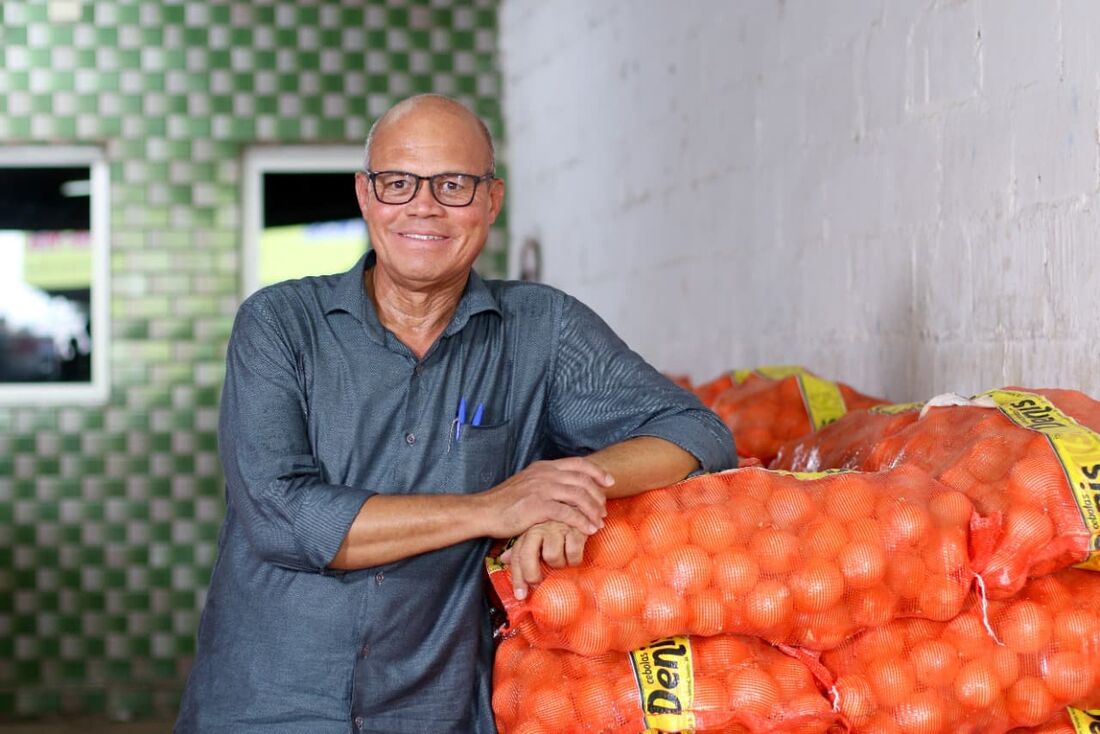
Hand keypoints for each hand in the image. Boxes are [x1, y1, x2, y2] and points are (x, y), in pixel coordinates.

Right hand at [478, 457, 612, 537]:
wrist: (484, 511)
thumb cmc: (505, 502)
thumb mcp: (527, 482)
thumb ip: (545, 481)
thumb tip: (564, 487)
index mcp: (544, 467)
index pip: (578, 463)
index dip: (597, 472)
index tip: (609, 482)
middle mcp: (545, 474)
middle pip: (583, 480)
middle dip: (598, 496)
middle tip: (604, 510)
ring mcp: (542, 489)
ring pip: (578, 495)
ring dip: (593, 510)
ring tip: (598, 522)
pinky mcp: (538, 506)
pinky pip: (568, 513)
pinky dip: (582, 522)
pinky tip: (588, 530)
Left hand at [500, 521, 587, 599]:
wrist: (581, 504)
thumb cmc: (558, 523)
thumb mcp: (537, 532)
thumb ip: (522, 547)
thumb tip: (503, 559)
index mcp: (529, 531)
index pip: (517, 556)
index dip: (517, 578)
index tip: (520, 596)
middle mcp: (540, 528)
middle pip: (527, 556)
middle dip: (531, 574)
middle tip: (538, 581)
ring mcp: (557, 528)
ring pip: (552, 557)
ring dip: (559, 563)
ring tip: (563, 558)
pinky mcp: (576, 528)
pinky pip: (572, 554)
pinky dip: (575, 559)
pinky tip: (575, 554)